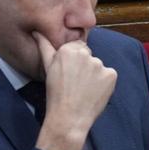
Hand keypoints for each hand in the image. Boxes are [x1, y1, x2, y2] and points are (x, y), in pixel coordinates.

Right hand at [32, 32, 117, 149]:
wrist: (68, 117)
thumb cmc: (55, 94)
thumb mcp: (47, 68)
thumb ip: (44, 46)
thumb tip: (37, 31)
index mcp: (69, 49)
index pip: (78, 47)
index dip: (74, 61)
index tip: (69, 74)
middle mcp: (85, 54)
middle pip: (89, 55)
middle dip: (84, 66)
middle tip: (76, 83)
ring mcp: (100, 64)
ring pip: (98, 66)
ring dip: (94, 75)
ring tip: (84, 90)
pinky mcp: (111, 75)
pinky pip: (109, 76)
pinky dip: (104, 83)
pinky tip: (94, 93)